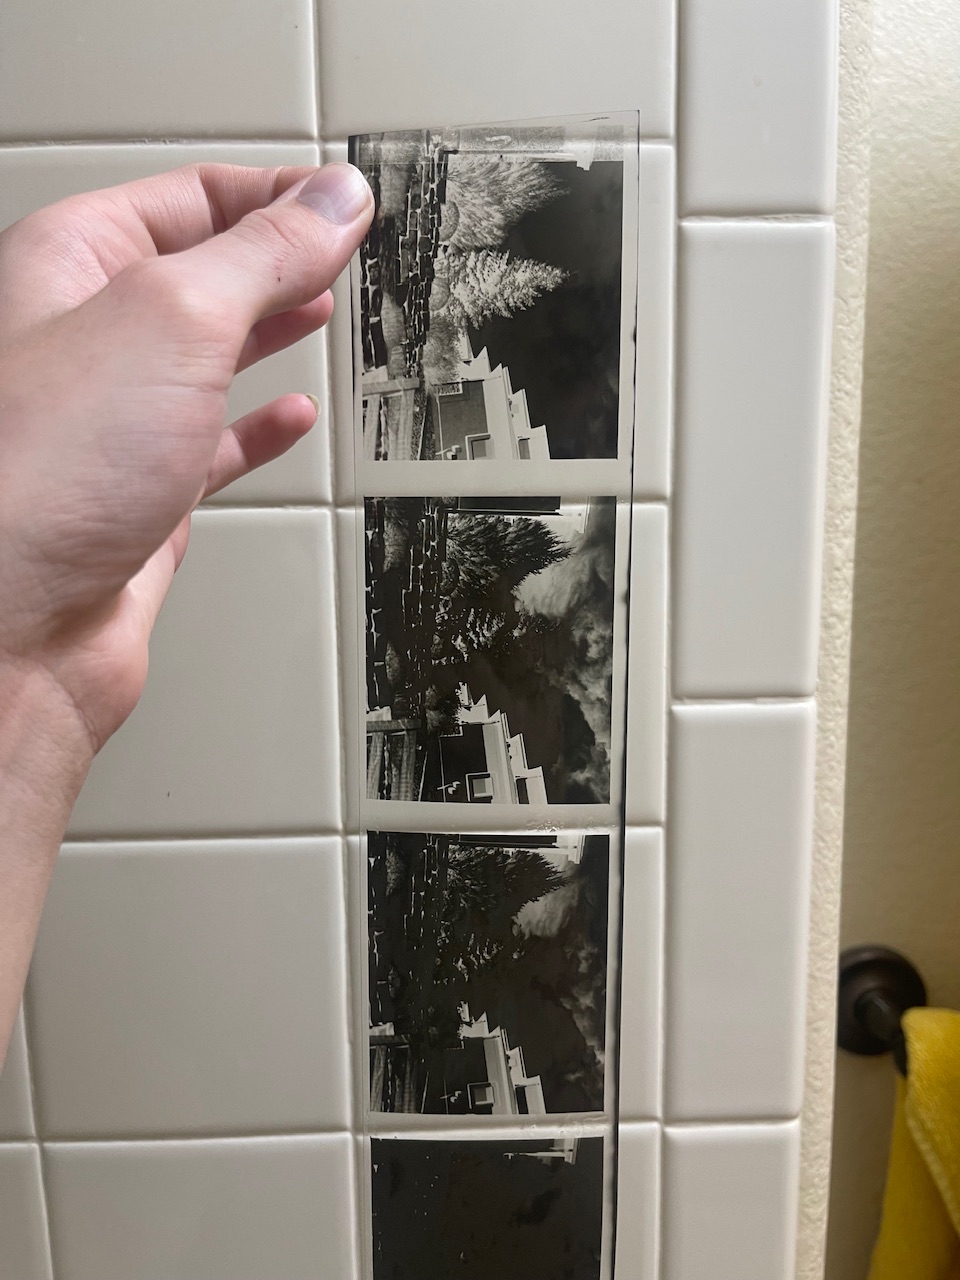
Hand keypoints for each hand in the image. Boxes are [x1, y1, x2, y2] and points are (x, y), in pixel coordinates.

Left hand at [0, 162, 372, 753]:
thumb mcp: (174, 320)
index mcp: (70, 266)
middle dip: (273, 254)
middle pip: (195, 271)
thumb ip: (262, 254)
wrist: (11, 630)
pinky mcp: (140, 496)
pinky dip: (258, 428)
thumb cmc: (37, 476)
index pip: (186, 196)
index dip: (272, 192)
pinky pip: (210, 445)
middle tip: (341, 245)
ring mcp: (112, 423)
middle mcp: (86, 340)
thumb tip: (335, 198)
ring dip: (267, 330)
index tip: (342, 200)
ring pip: (204, 356)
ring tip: (320, 306)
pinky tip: (290, 415)